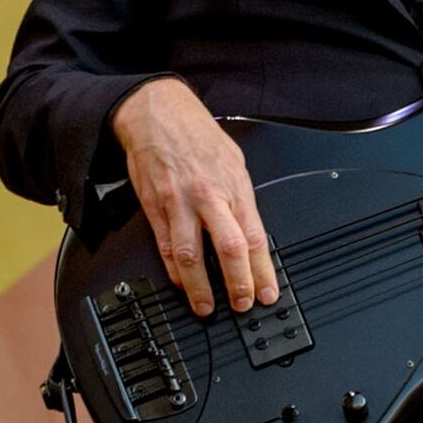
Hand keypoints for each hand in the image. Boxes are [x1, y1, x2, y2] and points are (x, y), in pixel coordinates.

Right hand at [115, 78, 274, 316]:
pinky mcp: (154, 208)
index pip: (255, 236)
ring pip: (190, 255)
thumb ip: (242, 199)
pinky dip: (174, 270)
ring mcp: (179, 205)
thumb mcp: (235, 163)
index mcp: (235, 188)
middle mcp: (208, 198)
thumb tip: (252, 233)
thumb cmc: (200, 138)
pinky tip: (182, 284)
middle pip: (228, 248)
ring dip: (200, 286)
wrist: (158, 116)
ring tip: (207, 307)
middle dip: (237, 282)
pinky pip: (165, 246)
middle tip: (243, 304)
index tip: (268, 291)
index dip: (263, 269)